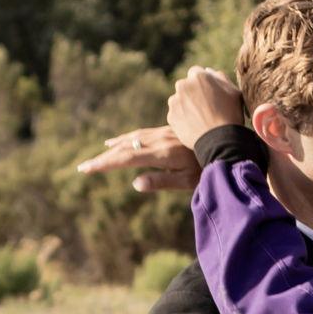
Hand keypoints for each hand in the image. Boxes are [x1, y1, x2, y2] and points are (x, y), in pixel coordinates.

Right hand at [75, 123, 200, 192]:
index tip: (86, 169)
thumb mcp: (188, 180)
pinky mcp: (169, 130)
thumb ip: (161, 181)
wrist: (229, 142)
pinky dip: (126, 138)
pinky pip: (141, 133)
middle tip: (84, 167)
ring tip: (101, 153)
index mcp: (161, 154)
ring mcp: (163, 133)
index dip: (104, 164)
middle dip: (103, 159)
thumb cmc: (211, 168)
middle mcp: (159, 141)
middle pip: (124, 149)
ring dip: (114, 147)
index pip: (125, 159)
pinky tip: (121, 140)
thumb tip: (135, 183)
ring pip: (131, 139)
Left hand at [167, 66, 243, 150]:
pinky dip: (182, 119)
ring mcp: (175, 101)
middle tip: (204, 108)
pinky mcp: (171, 116)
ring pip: (179, 100)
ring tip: (199, 119)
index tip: (208, 93)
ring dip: (186, 106)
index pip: (196, 73)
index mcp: (199, 76)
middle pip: (185, 86)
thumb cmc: (230, 115)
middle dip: (192, 93)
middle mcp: (183, 85)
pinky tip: (194, 127)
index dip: (202, 83)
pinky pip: (175, 115)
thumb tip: (210, 71)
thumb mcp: (234, 93)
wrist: (220, 140)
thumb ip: (221, 78)